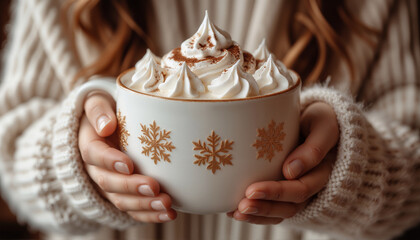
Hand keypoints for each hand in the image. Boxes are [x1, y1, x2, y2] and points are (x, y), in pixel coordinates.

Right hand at [78, 92, 176, 222]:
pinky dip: (149, 215)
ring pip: (121, 201)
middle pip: (109, 183)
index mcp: (90, 145)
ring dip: (144, 205)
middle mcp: (96, 169)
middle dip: (131, 187)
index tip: (129, 164)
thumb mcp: (97, 102)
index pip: (95, 155)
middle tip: (154, 186)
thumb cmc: (106, 113)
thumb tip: (106, 126)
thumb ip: (98, 110)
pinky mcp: (124, 195)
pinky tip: (168, 214)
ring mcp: (110, 185)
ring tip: (166, 204)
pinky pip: (133, 210)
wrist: (105, 127)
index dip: (110, 161)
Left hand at [228, 102, 338, 223]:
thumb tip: (290, 172)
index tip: (253, 189)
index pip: (301, 189)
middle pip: (290, 206)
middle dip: (265, 207)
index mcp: (322, 172)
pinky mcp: (284, 192)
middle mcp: (311, 186)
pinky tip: (234, 212)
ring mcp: (297, 191)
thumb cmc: (317, 119)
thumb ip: (313, 147)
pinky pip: (272, 209)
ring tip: (236, 213)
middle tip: (242, 204)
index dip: (277, 192)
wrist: (312, 120)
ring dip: (258, 215)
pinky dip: (255, 214)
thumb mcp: (322, 124)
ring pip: (281, 212)